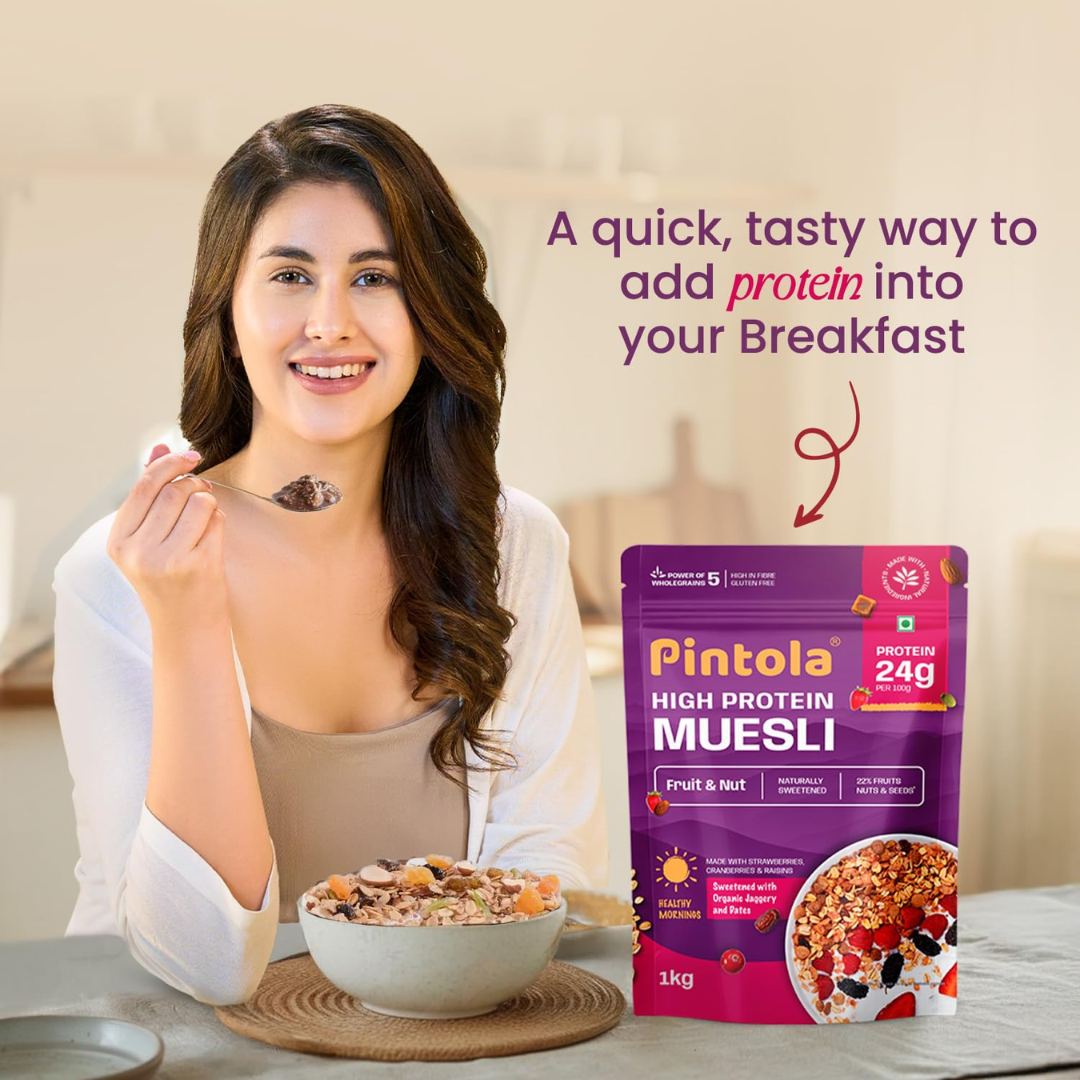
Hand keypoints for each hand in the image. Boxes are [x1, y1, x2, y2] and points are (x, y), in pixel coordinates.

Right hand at [107, 443, 229, 627]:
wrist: (187, 630)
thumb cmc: (170, 580)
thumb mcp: (150, 539)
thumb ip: (152, 494)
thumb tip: (158, 446)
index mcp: (118, 542)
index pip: (143, 486)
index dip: (169, 464)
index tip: (191, 456)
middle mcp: (137, 551)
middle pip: (173, 491)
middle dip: (194, 485)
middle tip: (202, 495)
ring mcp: (167, 559)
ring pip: (197, 501)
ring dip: (209, 503)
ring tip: (205, 521)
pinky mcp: (197, 564)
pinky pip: (216, 520)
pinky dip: (219, 522)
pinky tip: (212, 540)